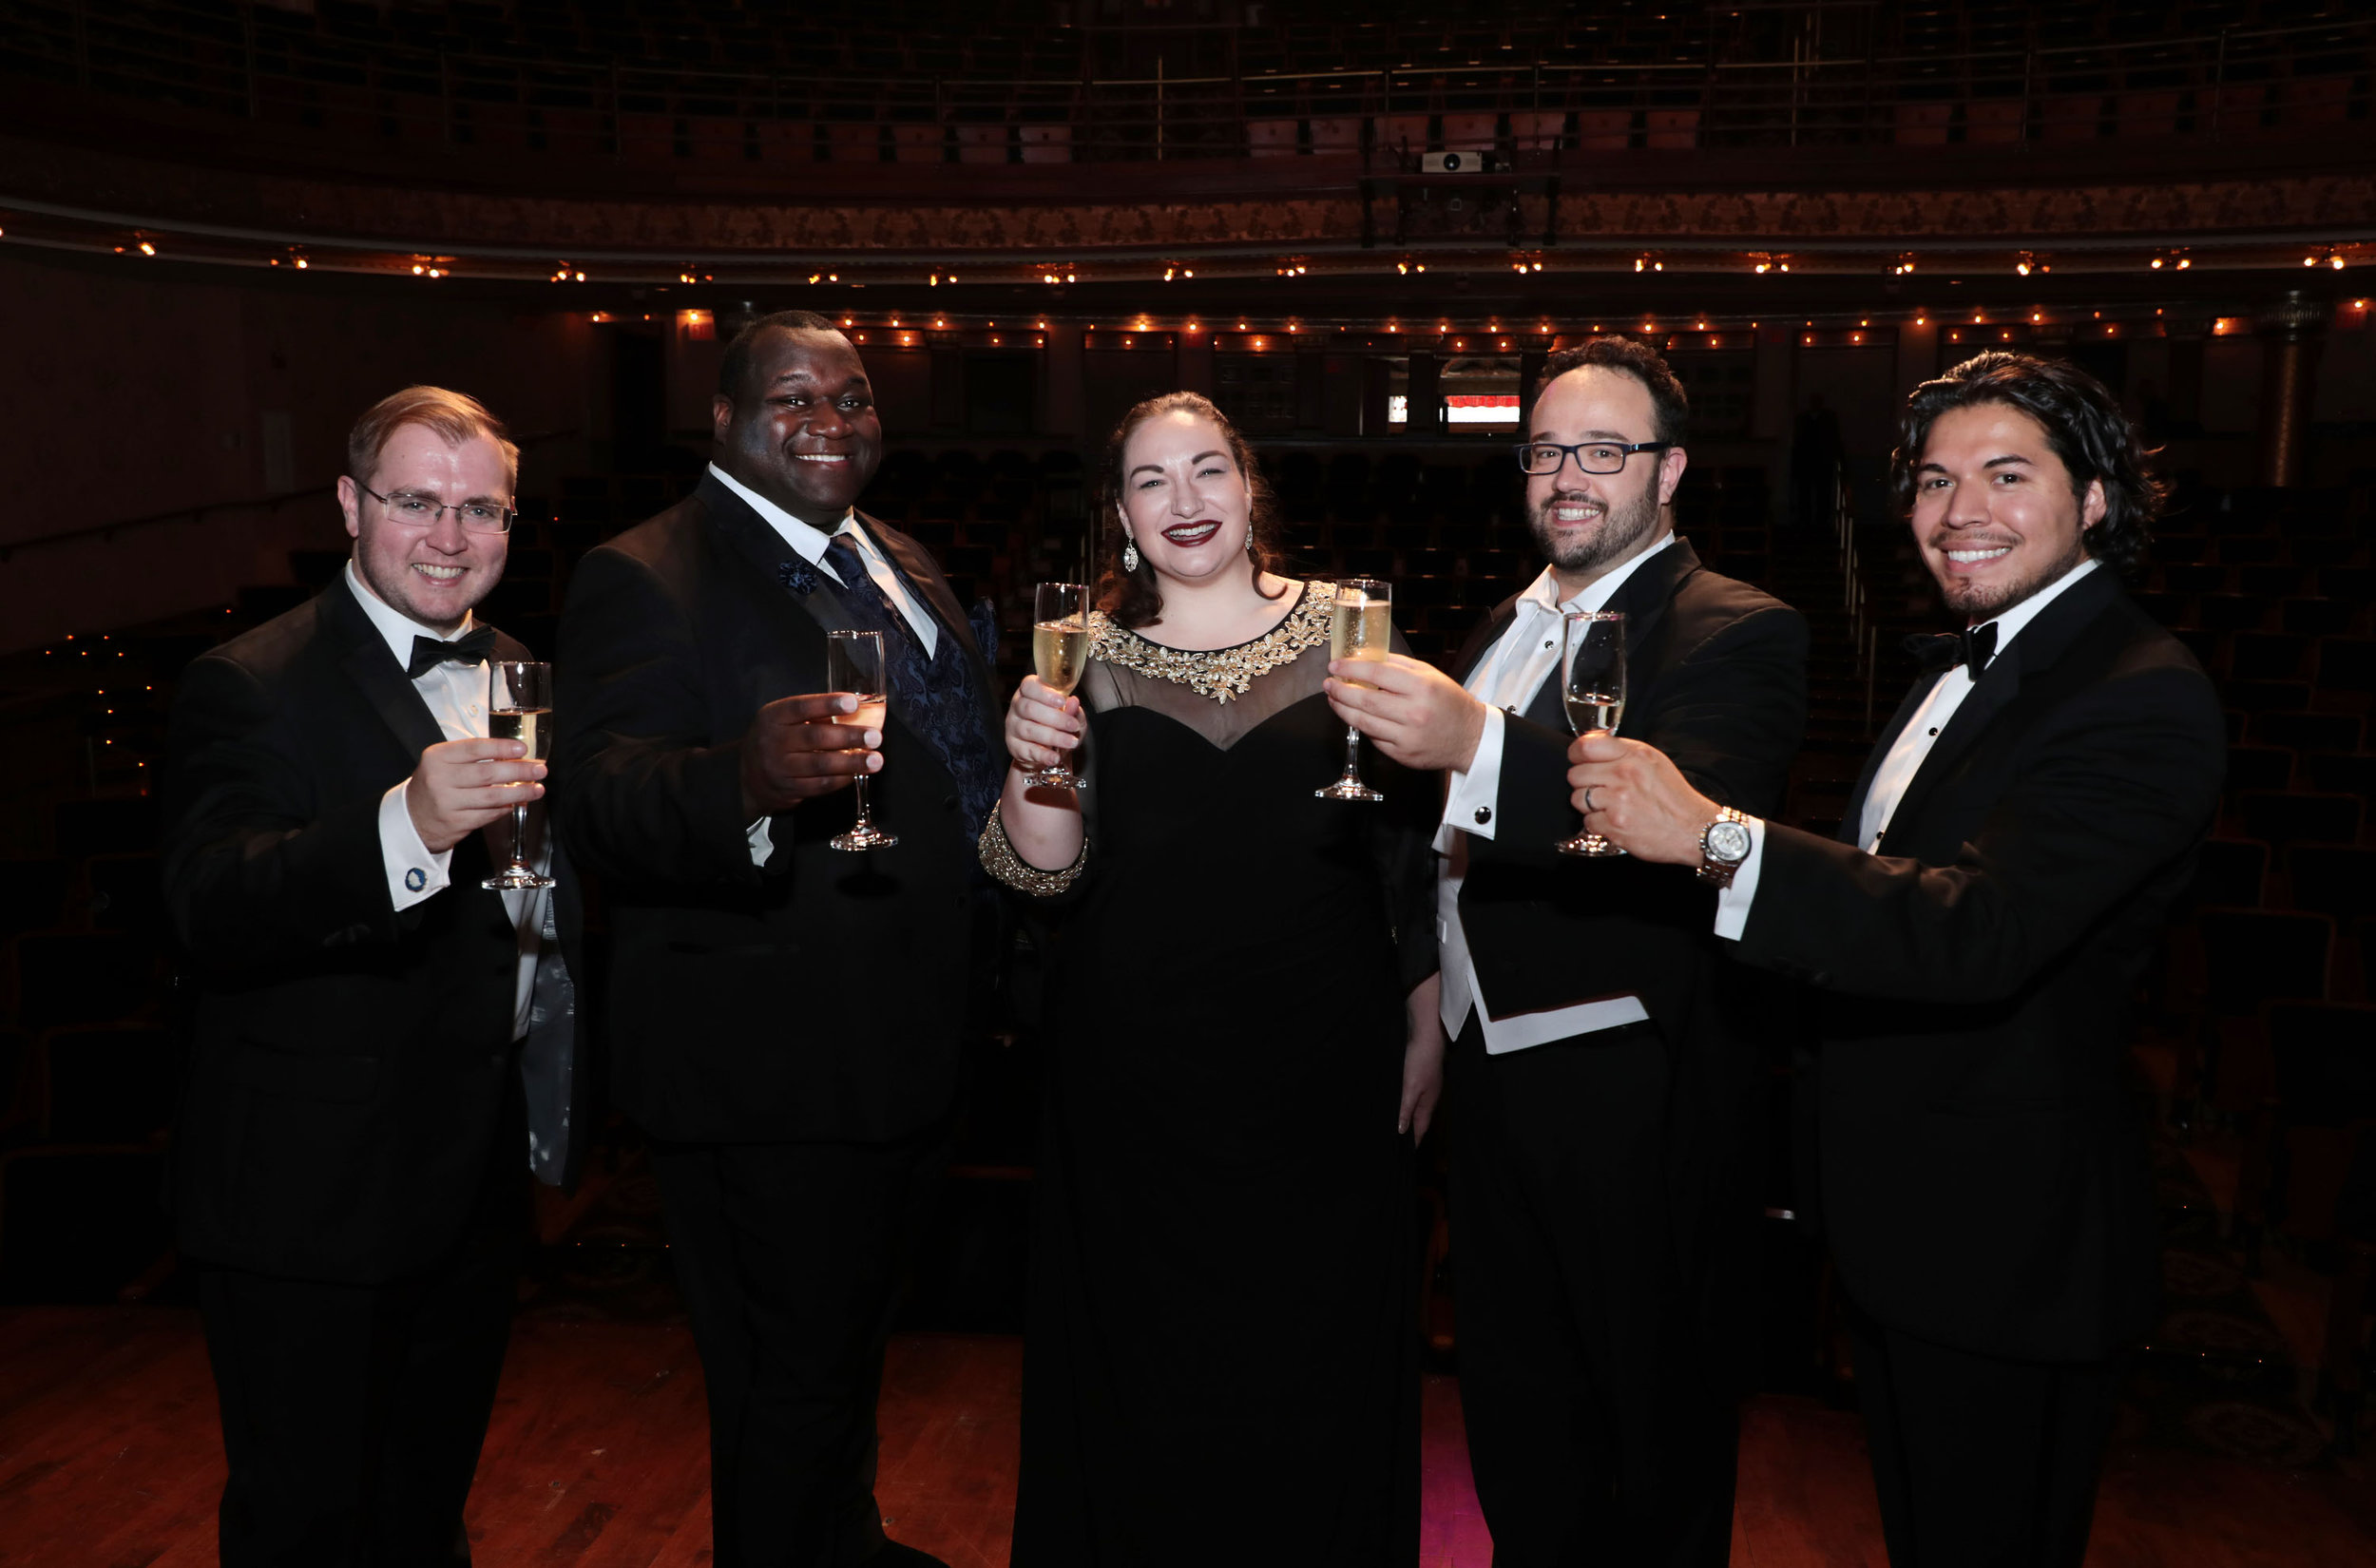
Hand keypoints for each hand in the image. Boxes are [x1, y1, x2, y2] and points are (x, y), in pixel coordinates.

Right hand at [407, 737, 544, 853]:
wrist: (412, 817)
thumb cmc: (434, 785)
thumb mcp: (443, 763)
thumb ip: (472, 757)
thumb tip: (513, 756)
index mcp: (437, 757)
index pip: (475, 748)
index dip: (502, 748)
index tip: (523, 748)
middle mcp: (440, 779)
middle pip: (488, 773)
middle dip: (519, 770)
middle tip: (539, 769)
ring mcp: (447, 803)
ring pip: (492, 797)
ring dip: (520, 792)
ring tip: (537, 789)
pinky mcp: (456, 823)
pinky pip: (488, 814)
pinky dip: (506, 808)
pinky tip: (517, 803)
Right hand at [739, 692, 880, 816]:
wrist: (747, 777)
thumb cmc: (776, 740)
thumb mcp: (783, 720)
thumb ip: (813, 714)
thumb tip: (860, 706)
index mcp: (773, 717)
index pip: (801, 707)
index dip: (828, 704)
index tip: (854, 702)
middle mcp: (773, 741)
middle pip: (815, 737)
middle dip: (849, 736)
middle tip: (875, 737)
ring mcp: (779, 768)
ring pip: (820, 765)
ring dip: (852, 762)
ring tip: (876, 760)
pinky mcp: (788, 790)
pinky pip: (820, 785)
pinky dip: (842, 779)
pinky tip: (858, 773)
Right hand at [1005, 675, 1082, 779]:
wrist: (1048, 751)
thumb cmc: (1059, 726)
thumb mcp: (1071, 716)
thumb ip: (1073, 710)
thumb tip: (1073, 702)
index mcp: (1029, 692)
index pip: (1029, 686)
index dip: (1045, 693)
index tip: (1062, 702)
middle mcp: (1017, 707)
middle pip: (1029, 708)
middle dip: (1055, 718)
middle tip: (1073, 725)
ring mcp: (1013, 727)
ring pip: (1029, 730)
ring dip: (1053, 737)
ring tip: (1071, 742)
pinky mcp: (1014, 746)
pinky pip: (1027, 750)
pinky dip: (1043, 754)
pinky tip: (1055, 757)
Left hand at [1323, 653, 1487, 772]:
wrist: (1469, 737)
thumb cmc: (1449, 702)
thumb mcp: (1430, 675)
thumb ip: (1398, 665)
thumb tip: (1366, 657)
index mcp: (1422, 687)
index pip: (1377, 673)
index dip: (1351, 668)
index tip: (1335, 666)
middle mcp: (1414, 712)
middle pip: (1365, 699)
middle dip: (1340, 690)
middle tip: (1328, 684)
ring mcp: (1407, 736)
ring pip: (1363, 722)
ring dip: (1343, 709)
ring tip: (1333, 699)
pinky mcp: (1402, 754)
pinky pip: (1373, 739)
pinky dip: (1361, 726)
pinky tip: (1355, 716)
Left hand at [1399, 974, 1444, 1143]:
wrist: (1427, 1033)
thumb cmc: (1420, 1061)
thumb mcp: (1411, 1088)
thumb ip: (1406, 1110)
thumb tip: (1401, 1131)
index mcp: (1427, 1103)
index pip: (1420, 1129)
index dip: (1413, 1141)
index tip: (1406, 1154)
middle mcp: (1428, 1096)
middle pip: (1419, 1120)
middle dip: (1411, 1132)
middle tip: (1399, 1145)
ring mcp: (1425, 1085)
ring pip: (1416, 1108)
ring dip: (1407, 1118)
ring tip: (1397, 1128)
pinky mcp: (1419, 1075)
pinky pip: (1412, 1096)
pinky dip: (1406, 1104)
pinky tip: (1399, 1103)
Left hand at [1565, 733, 1720, 864]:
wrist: (1693, 829)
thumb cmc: (1674, 797)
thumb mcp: (1654, 761)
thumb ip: (1624, 752)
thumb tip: (1592, 748)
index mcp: (1634, 755)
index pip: (1586, 745)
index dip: (1576, 755)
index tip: (1579, 761)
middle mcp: (1624, 774)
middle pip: (1576, 775)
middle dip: (1584, 784)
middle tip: (1600, 790)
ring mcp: (1618, 800)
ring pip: (1578, 799)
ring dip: (1589, 805)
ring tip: (1608, 807)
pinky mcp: (1615, 825)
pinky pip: (1588, 822)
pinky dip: (1599, 825)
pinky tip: (1615, 822)